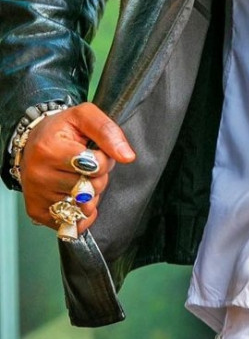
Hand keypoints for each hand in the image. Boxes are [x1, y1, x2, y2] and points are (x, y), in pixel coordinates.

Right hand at [19, 103, 134, 236]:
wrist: (32, 142)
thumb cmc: (61, 129)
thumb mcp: (85, 115)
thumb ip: (108, 131)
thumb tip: (127, 156)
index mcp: (49, 149)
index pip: (96, 165)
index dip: (104, 159)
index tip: (94, 151)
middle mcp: (39, 175)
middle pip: (90, 187)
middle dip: (98, 177)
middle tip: (86, 166)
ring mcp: (37, 195)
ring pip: (83, 206)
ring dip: (90, 195)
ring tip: (78, 178)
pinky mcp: (37, 212)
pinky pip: (72, 223)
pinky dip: (81, 212)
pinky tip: (76, 197)